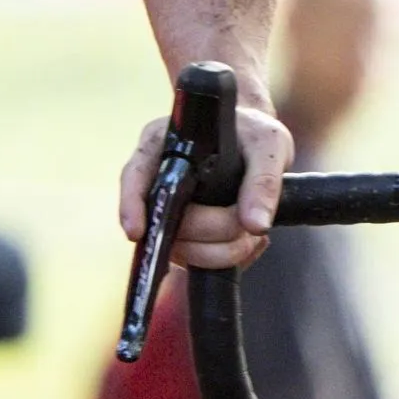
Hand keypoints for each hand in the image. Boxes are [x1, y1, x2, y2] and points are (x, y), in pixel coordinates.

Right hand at [116, 97, 295, 269]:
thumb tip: (255, 225)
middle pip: (169, 223)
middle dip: (215, 229)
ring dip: (225, 250)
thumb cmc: (254, 134)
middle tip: (250, 221)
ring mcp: (169, 215)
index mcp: (163, 144)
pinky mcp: (186, 239)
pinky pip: (201, 264)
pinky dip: (230, 259)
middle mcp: (158, 180)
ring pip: (184, 251)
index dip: (131, 205)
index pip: (134, 177)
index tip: (136, 231)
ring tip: (253, 230)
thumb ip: (263, 181)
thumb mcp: (267, 144)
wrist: (259, 148)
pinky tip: (250, 242)